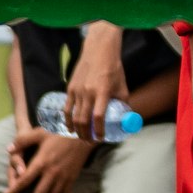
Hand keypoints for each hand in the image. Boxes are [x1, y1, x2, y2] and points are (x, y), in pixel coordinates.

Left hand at [5, 126, 91, 192]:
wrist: (84, 134)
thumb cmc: (60, 132)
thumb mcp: (40, 132)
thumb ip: (23, 140)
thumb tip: (9, 149)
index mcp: (42, 162)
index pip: (24, 180)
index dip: (14, 190)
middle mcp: (51, 173)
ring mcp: (63, 177)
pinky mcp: (72, 177)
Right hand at [65, 23, 126, 141]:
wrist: (99, 50)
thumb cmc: (113, 68)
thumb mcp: (122, 85)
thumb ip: (123, 103)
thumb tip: (126, 119)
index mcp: (103, 92)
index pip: (98, 117)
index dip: (99, 131)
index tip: (101, 138)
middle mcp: (88, 92)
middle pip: (84, 121)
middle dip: (86, 135)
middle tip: (90, 142)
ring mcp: (77, 90)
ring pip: (74, 117)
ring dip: (77, 131)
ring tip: (82, 137)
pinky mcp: (70, 88)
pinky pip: (67, 108)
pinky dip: (68, 120)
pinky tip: (70, 127)